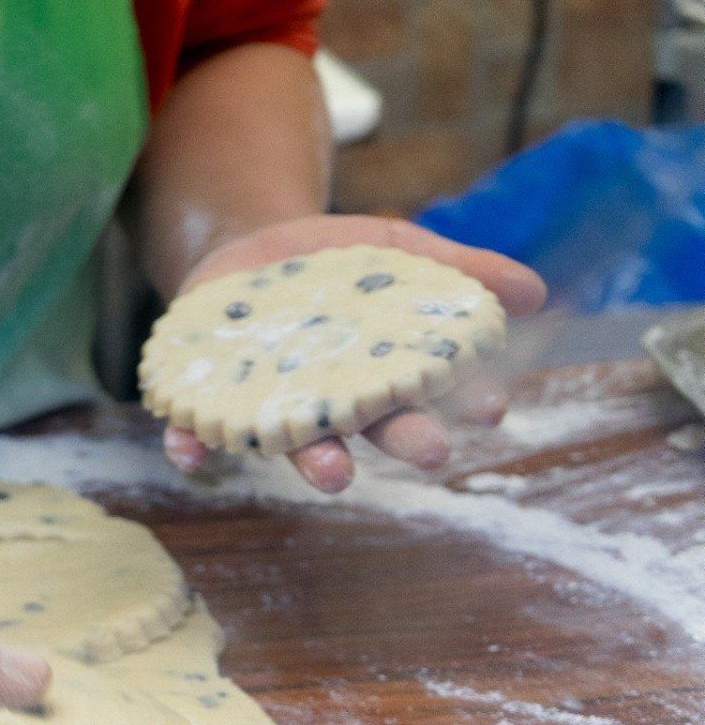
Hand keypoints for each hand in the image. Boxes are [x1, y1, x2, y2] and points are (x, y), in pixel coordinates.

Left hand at [163, 215, 547, 493]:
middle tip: (435, 453)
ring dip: (315, 461)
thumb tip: (533, 292)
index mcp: (382, 376)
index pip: (432, 393)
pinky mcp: (212, 399)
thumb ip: (457, 268)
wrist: (247, 250)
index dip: (463, 403)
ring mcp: (271, 404)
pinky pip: (200, 432)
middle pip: (372, 430)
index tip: (495, 408)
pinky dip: (194, 445)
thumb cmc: (337, 264)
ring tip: (336, 475)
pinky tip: (192, 454)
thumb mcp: (398, 249)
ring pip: (293, 443)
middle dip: (403, 442)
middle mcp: (330, 402)